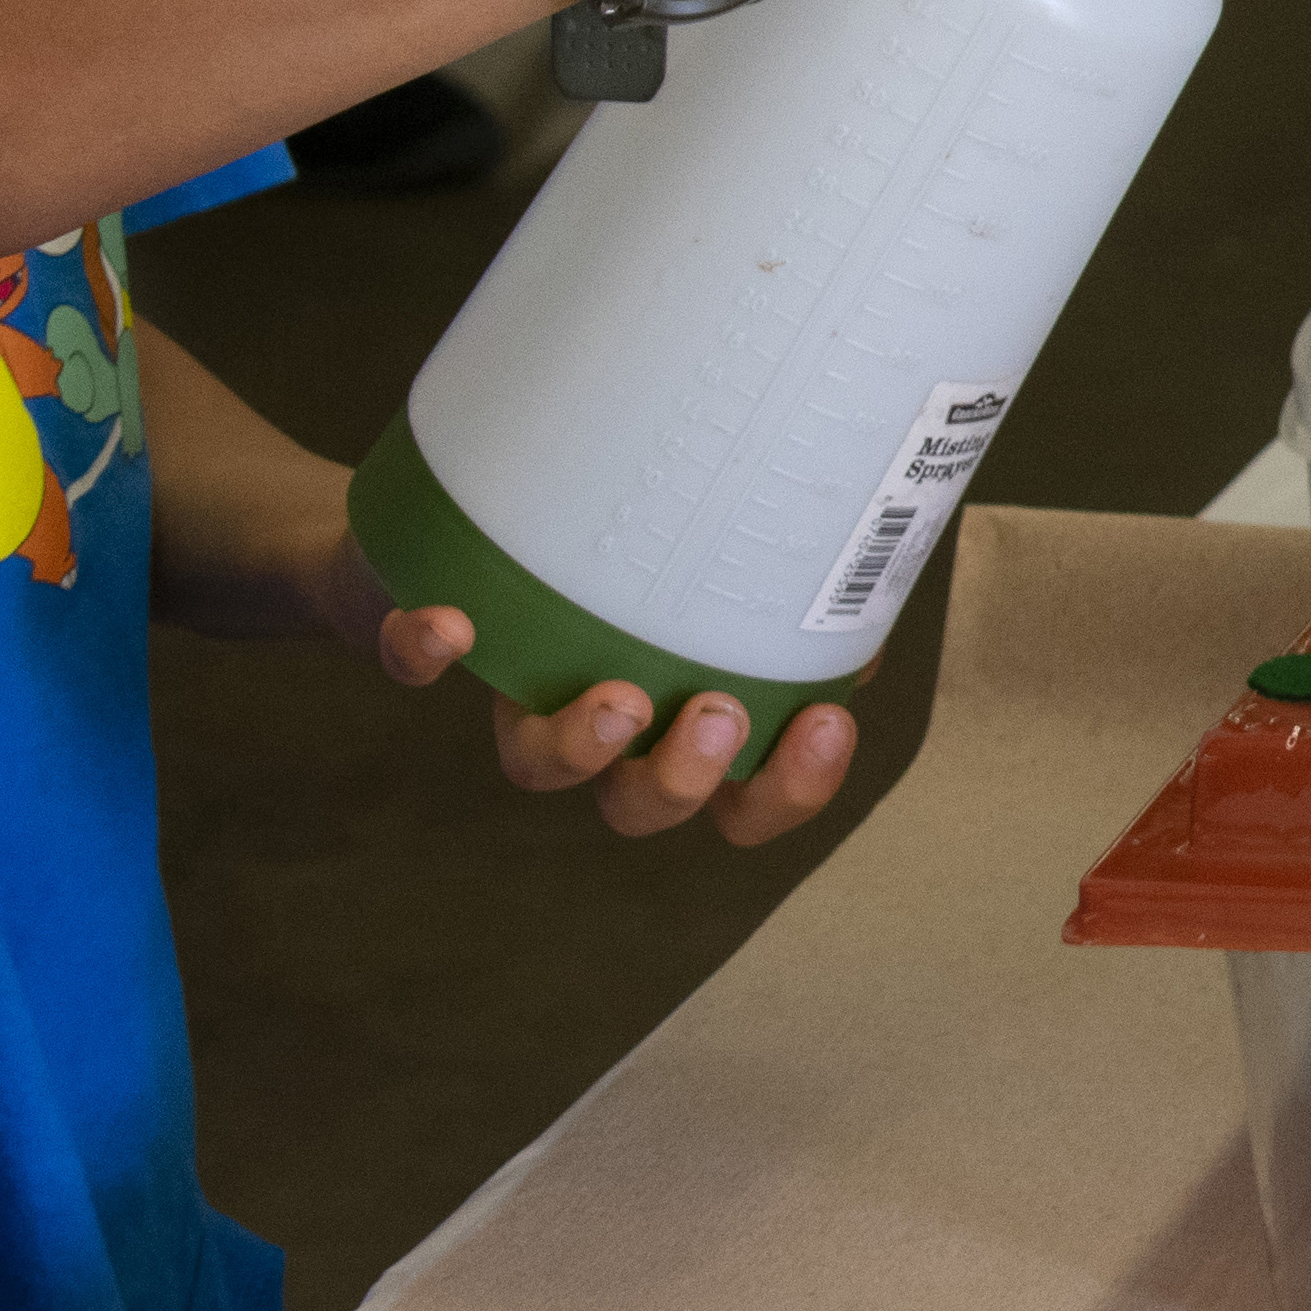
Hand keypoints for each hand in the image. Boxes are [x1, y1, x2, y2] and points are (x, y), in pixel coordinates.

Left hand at [305, 524, 859, 842]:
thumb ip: (797, 553)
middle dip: (687, 781)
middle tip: (715, 714)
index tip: (826, 723)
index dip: (789, 788)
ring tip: (615, 701)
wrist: (454, 507)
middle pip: (644, 803)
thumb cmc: (624, 533)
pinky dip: (429, 650)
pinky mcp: (429, 637)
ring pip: (539, 764)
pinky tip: (452, 626)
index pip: (747, 796)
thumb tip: (895, 508)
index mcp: (684, 717)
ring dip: (581, 750)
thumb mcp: (725, 547)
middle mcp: (603, 724)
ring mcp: (515, 687)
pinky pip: (415, 663)